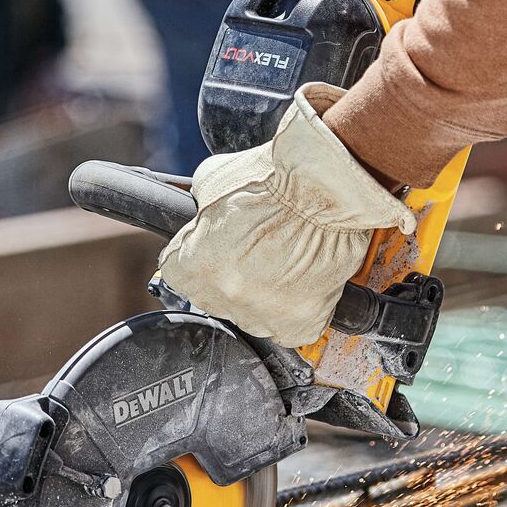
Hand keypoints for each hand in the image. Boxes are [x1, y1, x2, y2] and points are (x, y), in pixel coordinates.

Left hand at [158, 85, 414, 345]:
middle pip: (213, 296)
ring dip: (261, 294)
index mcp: (193, 266)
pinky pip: (290, 327)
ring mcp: (262, 314)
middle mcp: (223, 296)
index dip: (198, 252)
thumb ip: (199, 208)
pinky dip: (296, 310)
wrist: (329, 187)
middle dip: (228, 274)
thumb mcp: (214, 180)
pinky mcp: (300, 324)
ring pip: (251, 314)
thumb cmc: (277, 179)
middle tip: (255, 248)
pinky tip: (301, 282)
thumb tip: (199, 213)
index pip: (177, 272)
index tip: (214, 243)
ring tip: (283, 261)